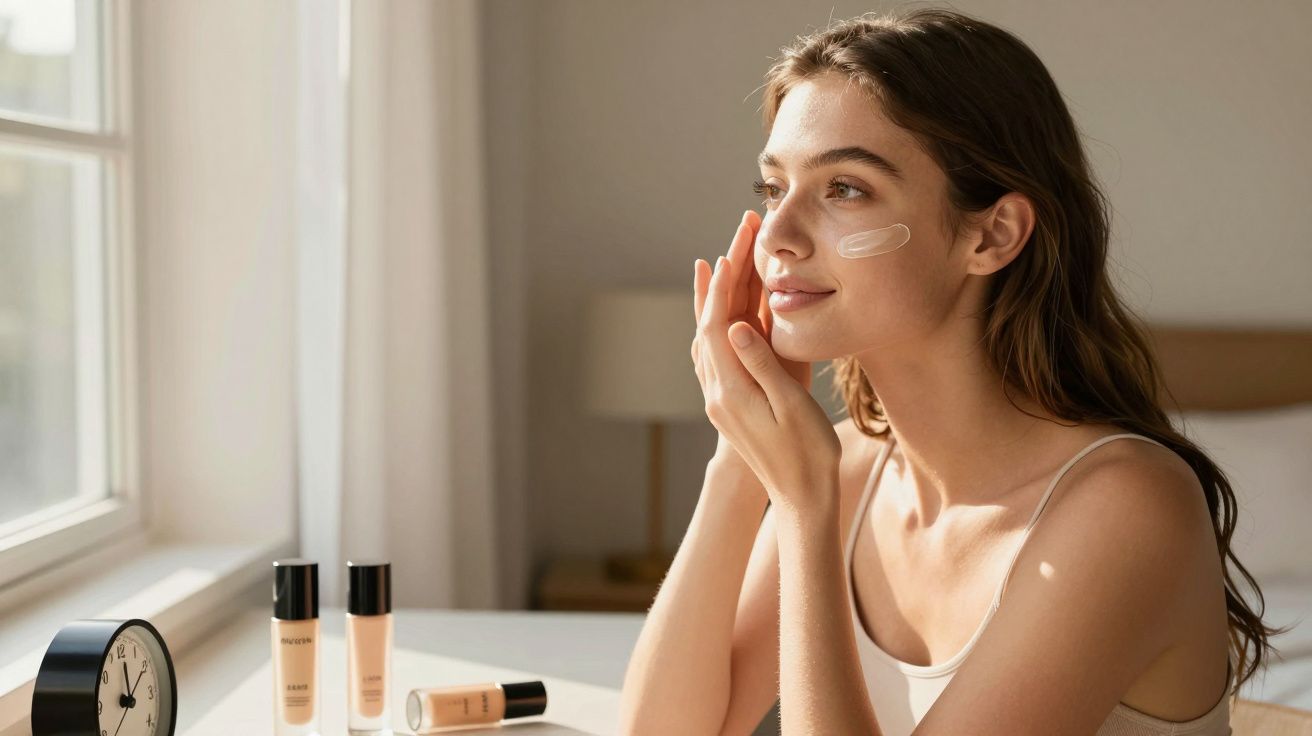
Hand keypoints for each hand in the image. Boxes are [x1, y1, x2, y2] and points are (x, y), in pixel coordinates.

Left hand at [691, 210, 840, 515]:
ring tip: (714, 265)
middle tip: (732, 240)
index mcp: (731, 391)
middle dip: (719, 282)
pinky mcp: (731, 405)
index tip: (731, 252)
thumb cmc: (807, 455)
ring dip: (713, 301)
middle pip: (709, 326)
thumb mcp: (790, 406)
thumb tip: (736, 326)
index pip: (718, 327)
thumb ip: (761, 364)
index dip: (723, 288)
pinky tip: (726, 314)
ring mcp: (722, 400)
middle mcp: (718, 393)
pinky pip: (717, 355)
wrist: (801, 500)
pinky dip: (719, 325)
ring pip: (710, 339)